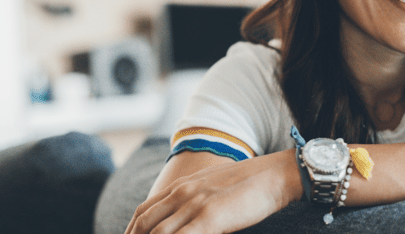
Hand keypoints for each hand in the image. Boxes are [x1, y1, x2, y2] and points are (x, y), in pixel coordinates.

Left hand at [125, 149, 301, 233]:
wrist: (274, 175)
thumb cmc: (248, 185)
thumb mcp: (212, 189)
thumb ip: (194, 203)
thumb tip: (186, 223)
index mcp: (180, 186)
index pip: (143, 211)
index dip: (130, 230)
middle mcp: (181, 193)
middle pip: (144, 225)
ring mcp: (194, 205)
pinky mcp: (209, 218)